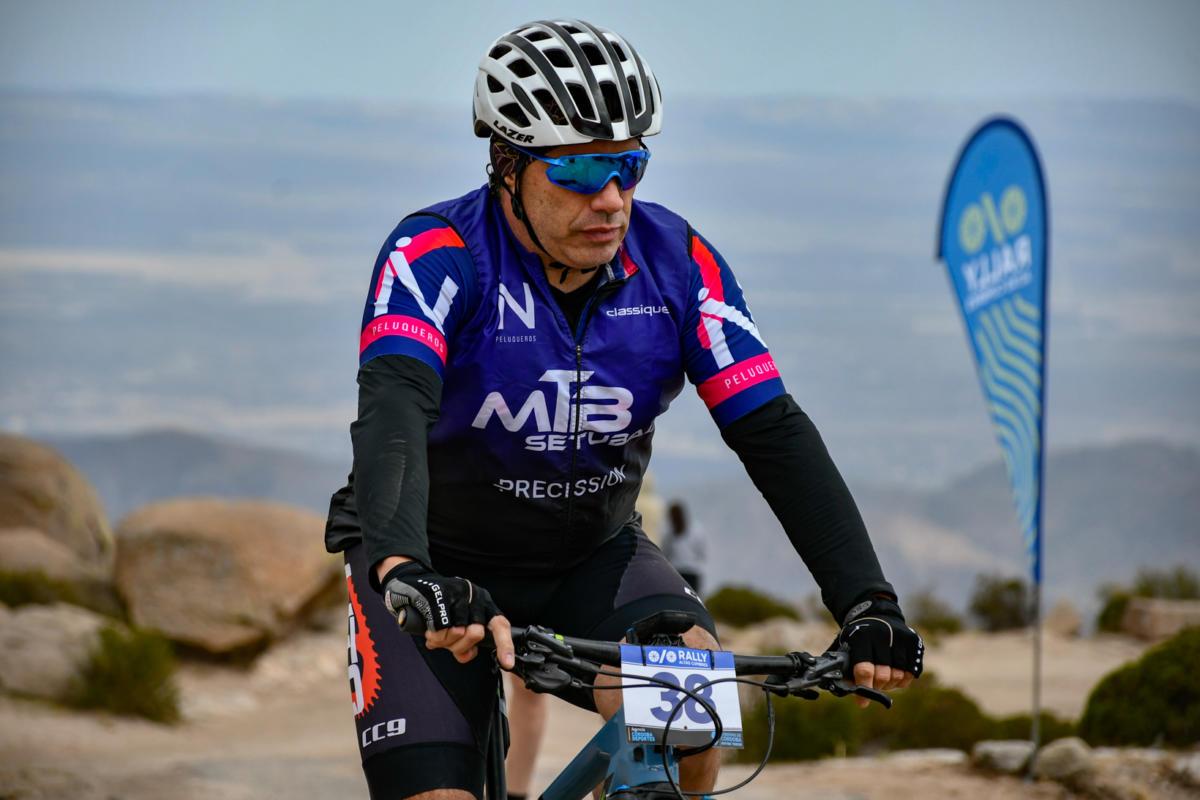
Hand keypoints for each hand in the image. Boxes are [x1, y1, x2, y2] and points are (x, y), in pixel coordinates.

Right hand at [382, 563, 514, 668]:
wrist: (411, 583)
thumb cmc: (437, 608)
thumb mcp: (455, 625)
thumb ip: (463, 643)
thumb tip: (466, 656)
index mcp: (483, 604)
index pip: (500, 625)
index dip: (505, 645)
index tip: (507, 663)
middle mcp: (475, 596)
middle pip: (476, 634)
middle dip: (458, 645)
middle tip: (445, 642)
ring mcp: (459, 592)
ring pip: (456, 633)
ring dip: (441, 640)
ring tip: (434, 633)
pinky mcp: (441, 593)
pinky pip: (440, 627)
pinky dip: (432, 634)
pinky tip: (427, 628)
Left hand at [831, 596, 923, 707]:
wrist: (877, 615)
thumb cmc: (858, 637)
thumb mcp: (846, 646)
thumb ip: (844, 668)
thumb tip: (845, 691)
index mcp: (861, 636)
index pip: (864, 669)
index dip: (864, 687)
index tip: (862, 701)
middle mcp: (882, 635)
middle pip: (883, 675)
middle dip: (877, 686)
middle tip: (872, 686)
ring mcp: (900, 638)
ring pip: (898, 676)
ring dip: (890, 684)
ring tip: (882, 680)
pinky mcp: (914, 642)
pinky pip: (911, 673)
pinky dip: (902, 680)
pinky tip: (894, 674)